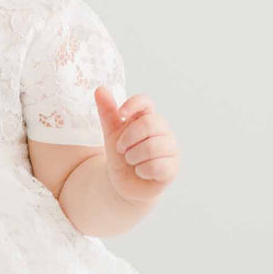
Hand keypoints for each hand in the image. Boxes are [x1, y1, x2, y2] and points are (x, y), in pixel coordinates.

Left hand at [95, 88, 179, 204]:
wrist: (122, 184)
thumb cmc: (120, 155)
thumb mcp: (111, 133)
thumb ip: (107, 112)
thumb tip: (100, 89)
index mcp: (148, 118)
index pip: (146, 102)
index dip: (133, 104)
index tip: (121, 114)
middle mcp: (163, 130)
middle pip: (150, 123)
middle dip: (129, 138)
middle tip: (121, 149)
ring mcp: (171, 148)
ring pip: (153, 146)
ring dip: (134, 157)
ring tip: (131, 161)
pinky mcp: (172, 168)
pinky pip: (157, 166)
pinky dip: (142, 170)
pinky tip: (141, 171)